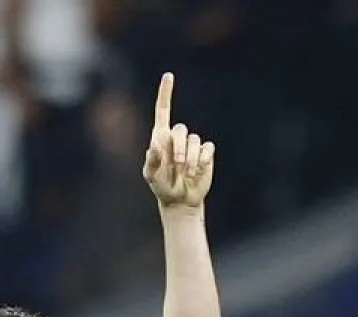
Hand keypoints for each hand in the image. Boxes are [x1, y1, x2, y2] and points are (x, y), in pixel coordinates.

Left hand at [143, 73, 214, 209]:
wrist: (180, 199)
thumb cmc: (161, 186)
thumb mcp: (151, 177)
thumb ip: (151, 162)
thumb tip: (154, 147)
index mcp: (161, 138)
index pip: (163, 110)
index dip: (166, 93)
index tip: (169, 76)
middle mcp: (177, 138)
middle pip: (181, 129)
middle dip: (179, 148)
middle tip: (177, 164)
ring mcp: (193, 144)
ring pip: (195, 141)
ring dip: (190, 159)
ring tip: (186, 173)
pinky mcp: (206, 153)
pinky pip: (207, 149)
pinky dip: (202, 161)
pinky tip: (197, 171)